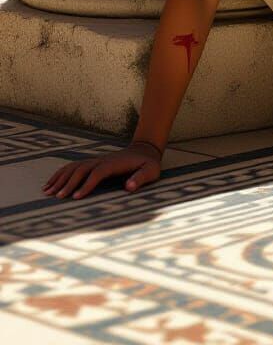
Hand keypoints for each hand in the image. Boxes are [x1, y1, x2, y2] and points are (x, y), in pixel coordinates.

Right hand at [41, 141, 162, 199]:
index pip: (98, 173)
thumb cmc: (148, 164)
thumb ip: (141, 178)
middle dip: (69, 183)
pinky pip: (73, 167)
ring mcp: (96, 161)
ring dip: (60, 178)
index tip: (76, 197)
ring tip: (47, 191)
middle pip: (82, 169)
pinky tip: (50, 184)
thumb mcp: (151, 171)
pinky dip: (60, 174)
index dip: (87, 184)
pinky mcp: (92, 163)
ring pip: (74, 167)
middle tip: (57, 197)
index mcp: (115, 163)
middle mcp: (102, 160)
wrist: (145, 150)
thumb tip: (129, 187)